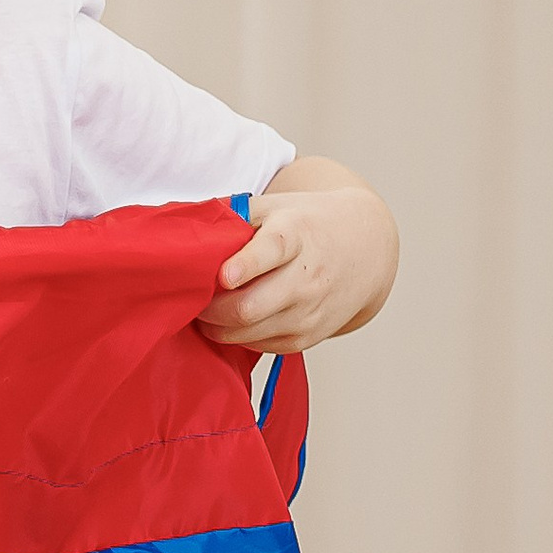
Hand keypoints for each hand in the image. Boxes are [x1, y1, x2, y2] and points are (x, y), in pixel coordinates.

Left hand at [201, 174, 397, 353]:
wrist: (365, 249)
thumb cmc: (307, 224)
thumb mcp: (276, 206)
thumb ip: (234, 214)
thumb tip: (187, 228)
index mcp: (297, 235)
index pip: (272, 251)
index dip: (246, 265)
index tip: (223, 276)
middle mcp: (308, 277)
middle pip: (250, 307)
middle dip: (210, 308)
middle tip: (193, 298)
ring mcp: (309, 311)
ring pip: (248, 332)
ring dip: (217, 326)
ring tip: (207, 309)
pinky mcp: (307, 338)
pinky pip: (258, 346)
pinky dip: (237, 336)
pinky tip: (232, 319)